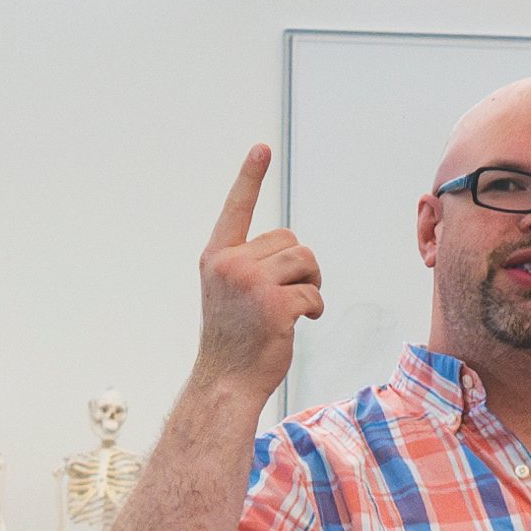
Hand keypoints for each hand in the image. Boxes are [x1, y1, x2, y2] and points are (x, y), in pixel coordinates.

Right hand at [186, 146, 322, 397]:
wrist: (226, 382)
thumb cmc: (235, 340)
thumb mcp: (231, 292)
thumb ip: (250, 264)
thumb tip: (293, 249)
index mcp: (217, 257)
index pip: (236, 208)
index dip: (250, 177)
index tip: (261, 148)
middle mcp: (230, 264)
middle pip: (289, 240)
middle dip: (298, 267)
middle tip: (289, 294)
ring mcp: (251, 282)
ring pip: (305, 262)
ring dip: (310, 285)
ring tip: (296, 308)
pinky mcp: (274, 302)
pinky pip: (313, 292)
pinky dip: (313, 308)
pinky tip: (298, 324)